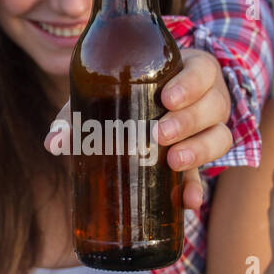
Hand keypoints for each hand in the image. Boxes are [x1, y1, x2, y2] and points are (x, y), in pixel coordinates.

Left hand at [43, 49, 231, 209]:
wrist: (146, 114)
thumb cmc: (126, 94)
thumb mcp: (106, 94)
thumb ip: (80, 113)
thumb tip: (54, 143)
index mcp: (188, 72)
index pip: (203, 71)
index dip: (191, 84)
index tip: (167, 98)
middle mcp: (207, 99)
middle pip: (215, 105)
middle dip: (190, 120)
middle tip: (161, 134)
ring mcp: (208, 130)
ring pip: (220, 137)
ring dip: (199, 150)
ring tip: (174, 161)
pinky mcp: (200, 160)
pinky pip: (207, 174)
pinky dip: (197, 189)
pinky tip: (188, 203)